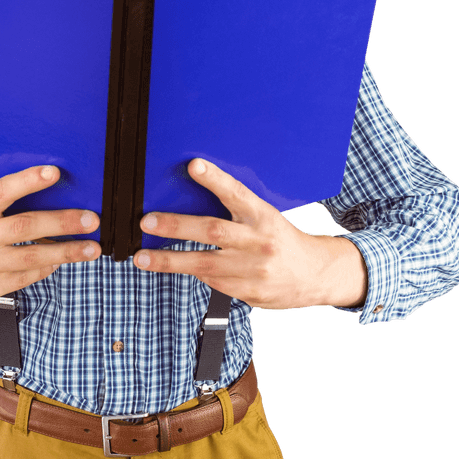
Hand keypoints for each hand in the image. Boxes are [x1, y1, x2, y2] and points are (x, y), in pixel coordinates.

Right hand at [0, 165, 100, 310]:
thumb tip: (45, 198)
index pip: (0, 192)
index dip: (28, 180)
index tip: (54, 173)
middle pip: (25, 226)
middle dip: (63, 222)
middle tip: (90, 219)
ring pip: (32, 256)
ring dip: (66, 251)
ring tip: (90, 248)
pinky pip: (26, 277)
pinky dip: (46, 267)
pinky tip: (59, 261)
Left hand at [133, 159, 367, 310]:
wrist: (315, 275)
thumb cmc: (282, 241)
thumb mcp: (265, 218)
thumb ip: (237, 211)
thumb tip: (194, 202)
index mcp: (263, 217)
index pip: (236, 193)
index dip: (214, 179)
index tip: (194, 166)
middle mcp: (258, 242)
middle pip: (212, 231)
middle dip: (175, 226)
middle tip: (148, 222)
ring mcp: (253, 269)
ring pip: (204, 264)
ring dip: (169, 261)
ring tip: (143, 258)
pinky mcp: (249, 291)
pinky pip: (213, 282)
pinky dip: (196, 274)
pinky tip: (182, 268)